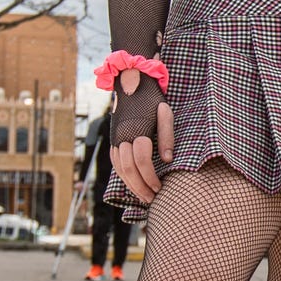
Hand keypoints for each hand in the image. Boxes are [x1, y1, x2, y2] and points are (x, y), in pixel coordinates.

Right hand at [109, 67, 174, 202]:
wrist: (131, 82)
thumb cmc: (152, 98)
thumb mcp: (165, 113)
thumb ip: (167, 136)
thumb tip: (168, 160)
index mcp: (136, 130)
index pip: (142, 161)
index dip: (151, 177)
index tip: (160, 187)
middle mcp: (122, 135)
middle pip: (128, 168)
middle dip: (140, 186)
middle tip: (152, 198)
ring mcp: (115, 137)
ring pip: (119, 167)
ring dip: (131, 184)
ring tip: (143, 195)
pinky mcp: (113, 138)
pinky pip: (115, 161)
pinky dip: (123, 174)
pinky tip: (132, 182)